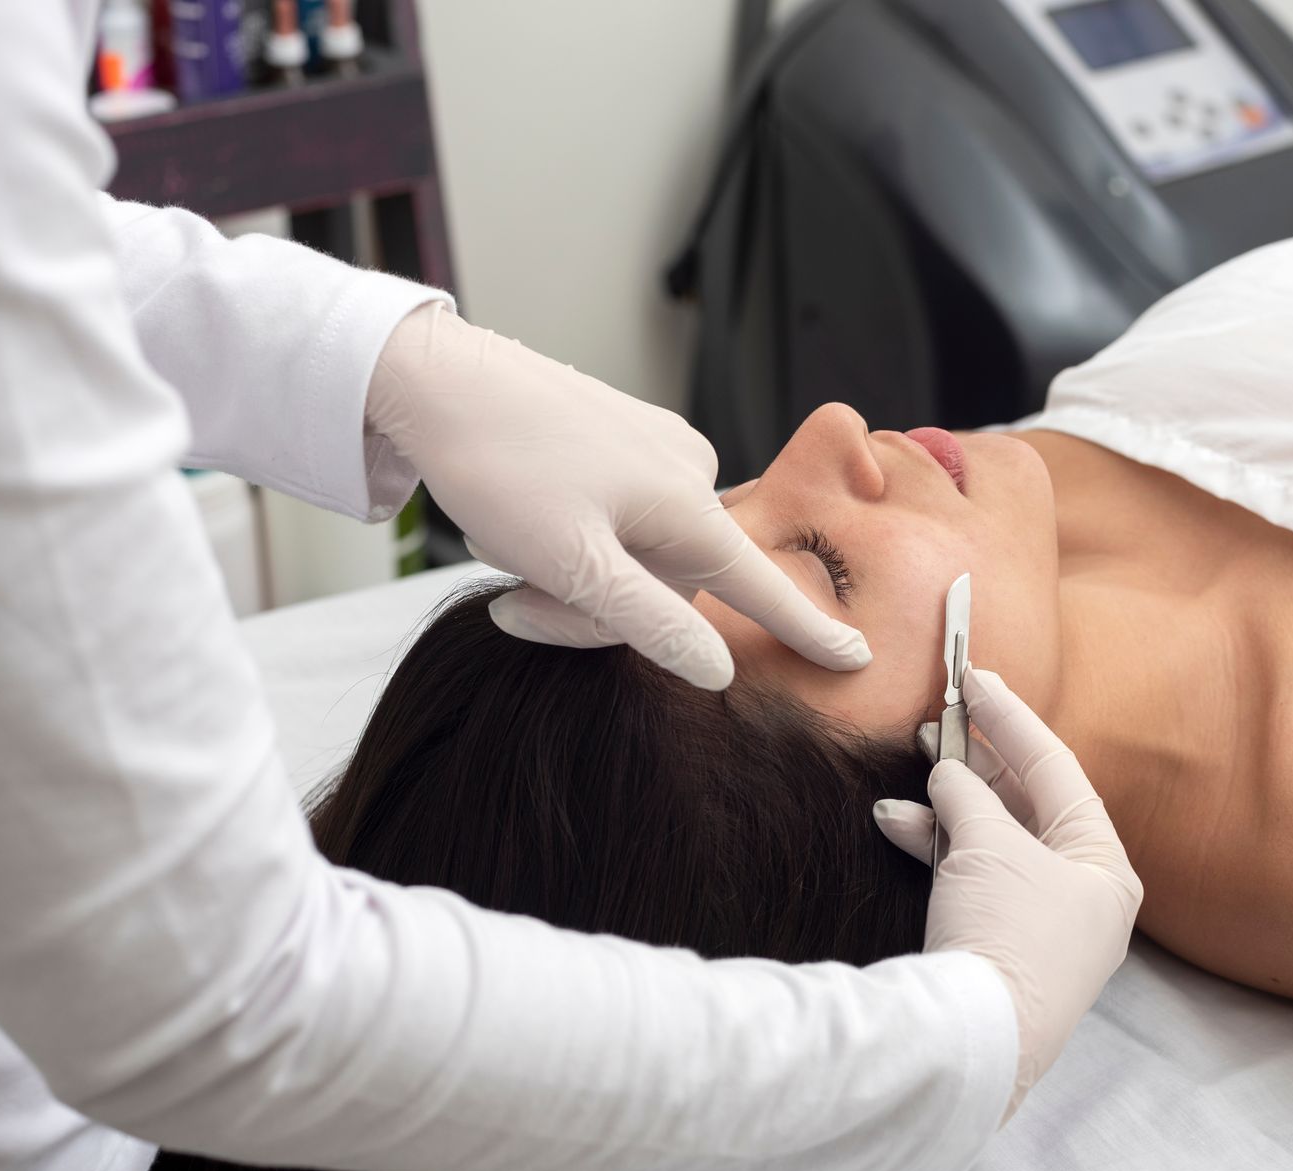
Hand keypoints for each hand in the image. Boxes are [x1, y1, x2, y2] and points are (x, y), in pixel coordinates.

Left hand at [364, 303, 870, 689]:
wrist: (435, 378)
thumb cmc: (500, 465)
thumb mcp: (572, 564)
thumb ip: (651, 622)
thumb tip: (718, 670)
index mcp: (687, 507)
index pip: (759, 587)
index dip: (807, 630)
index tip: (857, 658)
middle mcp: (688, 472)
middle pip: (666, 584)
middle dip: (592, 610)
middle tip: (514, 607)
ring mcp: (655, 449)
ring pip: (632, 555)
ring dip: (568, 573)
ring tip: (503, 547)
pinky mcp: (621, 437)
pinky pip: (612, 516)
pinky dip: (564, 534)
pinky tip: (512, 514)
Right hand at [873, 669, 1143, 1121]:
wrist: (974, 1043)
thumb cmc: (1002, 934)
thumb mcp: (987, 846)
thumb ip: (968, 796)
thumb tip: (948, 773)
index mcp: (1105, 867)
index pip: (1057, 771)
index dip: (1011, 721)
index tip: (976, 680)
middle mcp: (1085, 898)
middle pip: (1028, 807)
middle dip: (976, 764)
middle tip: (937, 723)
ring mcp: (1045, 930)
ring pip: (996, 844)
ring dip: (950, 806)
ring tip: (911, 768)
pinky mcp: (1003, 953)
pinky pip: (976, 881)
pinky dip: (941, 851)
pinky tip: (899, 824)